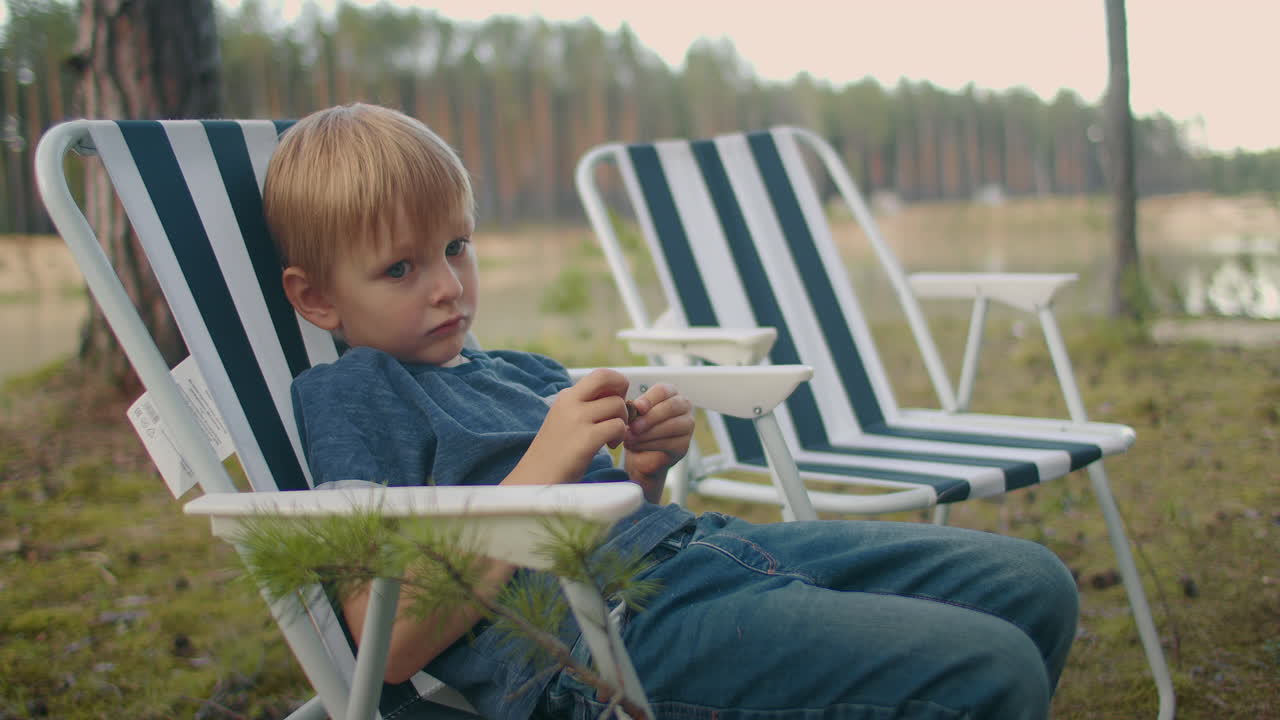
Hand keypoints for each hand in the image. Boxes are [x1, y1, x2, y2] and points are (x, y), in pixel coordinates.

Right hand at [507, 368, 629, 486]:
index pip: (600, 375)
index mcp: (566, 397)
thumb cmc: (556, 453)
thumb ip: (586, 406)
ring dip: (622, 421)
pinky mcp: (586, 438)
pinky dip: (619, 436)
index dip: (616, 384)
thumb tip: (616, 396)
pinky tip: (609, 446)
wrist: (537, 477)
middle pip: (606, 377)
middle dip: (622, 391)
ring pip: (617, 405)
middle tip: (619, 412)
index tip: (615, 402)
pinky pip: (617, 426)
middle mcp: (570, 402)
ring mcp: (577, 419)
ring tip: (612, 437)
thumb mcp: (566, 420)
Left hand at [623, 383, 693, 501]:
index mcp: (670, 393)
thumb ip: (635, 409)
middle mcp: (683, 406)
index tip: (636, 407)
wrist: (640, 454)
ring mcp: (687, 426)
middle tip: (632, 426)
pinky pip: (669, 443)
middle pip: (670, 407)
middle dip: (650, 417)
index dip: (649, 399)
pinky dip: (649, 444)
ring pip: (671, 426)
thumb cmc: (637, 427)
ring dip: (647, 433)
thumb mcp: (634, 415)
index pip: (663, 391)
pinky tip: (635, 445)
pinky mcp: (684, 445)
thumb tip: (634, 407)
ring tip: (629, 438)